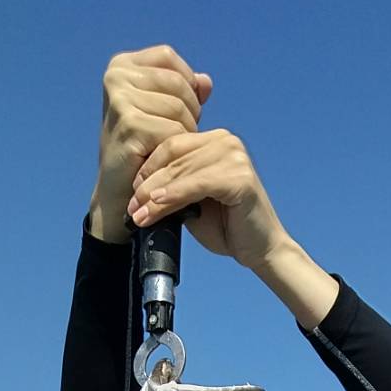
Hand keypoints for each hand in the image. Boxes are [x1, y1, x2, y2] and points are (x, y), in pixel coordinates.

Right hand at [89, 47, 212, 242]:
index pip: (167, 57)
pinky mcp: (129, 125)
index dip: (184, 82)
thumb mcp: (161, 113)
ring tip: (170, 149)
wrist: (119, 194)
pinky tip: (165, 160)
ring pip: (179, 108)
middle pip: (177, 83)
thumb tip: (206, 82)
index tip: (184, 110)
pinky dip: (177, 149)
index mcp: (120, 66)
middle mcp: (116, 77)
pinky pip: (174, 131)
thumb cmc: (141, 151)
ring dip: (186, 132)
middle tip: (179, 136)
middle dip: (189, 111)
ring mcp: (120, 100)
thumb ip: (185, 92)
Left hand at [128, 130, 287, 271]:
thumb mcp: (191, 203)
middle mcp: (226, 141)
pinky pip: (197, 184)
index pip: (171, 144)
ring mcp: (235, 156)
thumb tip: (138, 189)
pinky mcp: (240, 177)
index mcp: (215, 141)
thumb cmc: (228, 228)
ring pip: (182, 170)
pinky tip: (156, 205)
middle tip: (130, 207)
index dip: (147, 167)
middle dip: (147, 183)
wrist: (260, 250)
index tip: (131, 192)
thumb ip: (172, 189)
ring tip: (138, 214)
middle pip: (173, 155)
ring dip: (155, 194)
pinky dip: (175, 194)